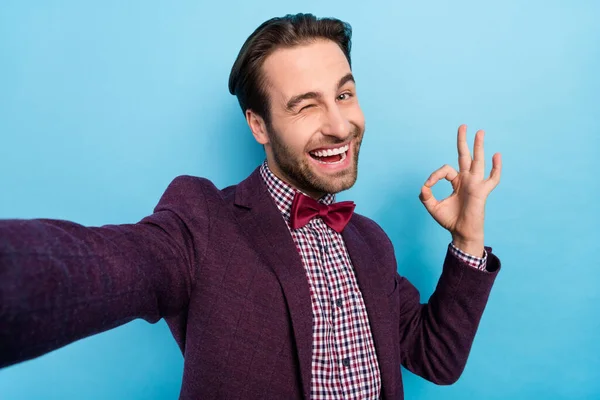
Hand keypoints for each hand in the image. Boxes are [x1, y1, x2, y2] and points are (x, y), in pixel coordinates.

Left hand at [419, 124, 501, 255]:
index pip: (445, 170)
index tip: (428, 185)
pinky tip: (496, 155)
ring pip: (478, 161)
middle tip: (463, 126)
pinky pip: (492, 178)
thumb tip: (424, 186)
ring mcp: (475, 184)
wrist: (461, 233)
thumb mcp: (432, 206)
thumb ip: (426, 196)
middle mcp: (467, 180)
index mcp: (456, 182)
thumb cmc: (449, 220)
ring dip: (479, 146)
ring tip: (480, 132)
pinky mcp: (481, 191)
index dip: (435, 175)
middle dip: (463, 141)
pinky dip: (496, 168)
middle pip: (465, 156)